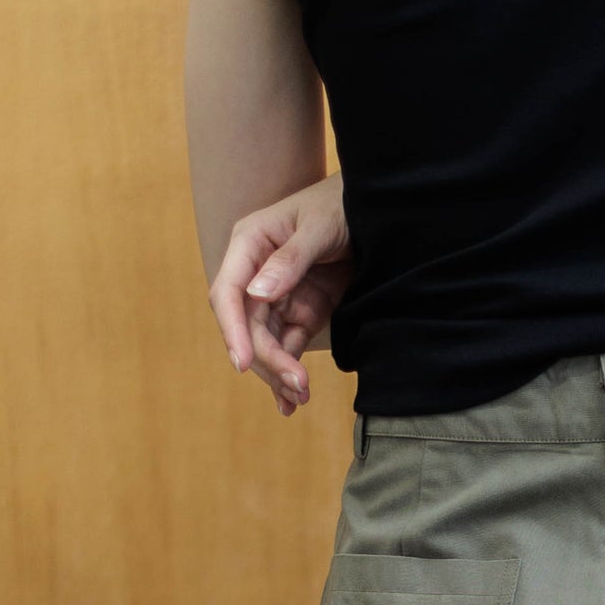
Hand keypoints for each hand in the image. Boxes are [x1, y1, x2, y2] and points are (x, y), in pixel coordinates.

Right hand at [209, 172, 352, 417]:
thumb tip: (257, 295)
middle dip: (268, 359)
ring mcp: (277, 296)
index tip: (243, 362)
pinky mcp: (300, 312)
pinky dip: (289, 372)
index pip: (228, 293)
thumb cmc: (342, 205)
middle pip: (248, 327)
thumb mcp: (319, 227)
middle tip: (297, 385)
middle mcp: (256, 273)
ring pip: (266, 343)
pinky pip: (288, 347)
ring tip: (300, 396)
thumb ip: (290, 260)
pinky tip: (292, 400)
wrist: (376, 210)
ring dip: (279, 372)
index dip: (232, 330)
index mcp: (250, 244)